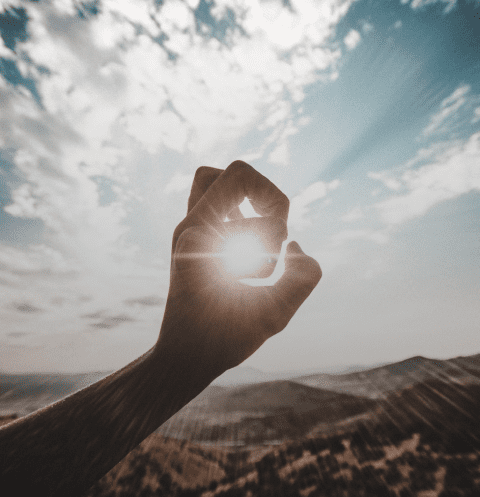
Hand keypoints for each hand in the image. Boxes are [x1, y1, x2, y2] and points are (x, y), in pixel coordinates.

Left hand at [155, 161, 321, 381]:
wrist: (182, 357)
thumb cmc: (223, 341)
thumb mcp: (274, 316)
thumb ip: (303, 277)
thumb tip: (296, 245)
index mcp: (198, 237)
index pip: (240, 177)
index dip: (274, 203)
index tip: (277, 249)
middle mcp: (187, 227)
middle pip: (229, 172)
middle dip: (266, 195)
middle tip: (275, 232)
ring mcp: (187, 232)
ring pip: (214, 182)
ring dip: (249, 200)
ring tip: (262, 235)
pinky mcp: (192, 241)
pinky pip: (214, 204)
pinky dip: (239, 212)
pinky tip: (251, 244)